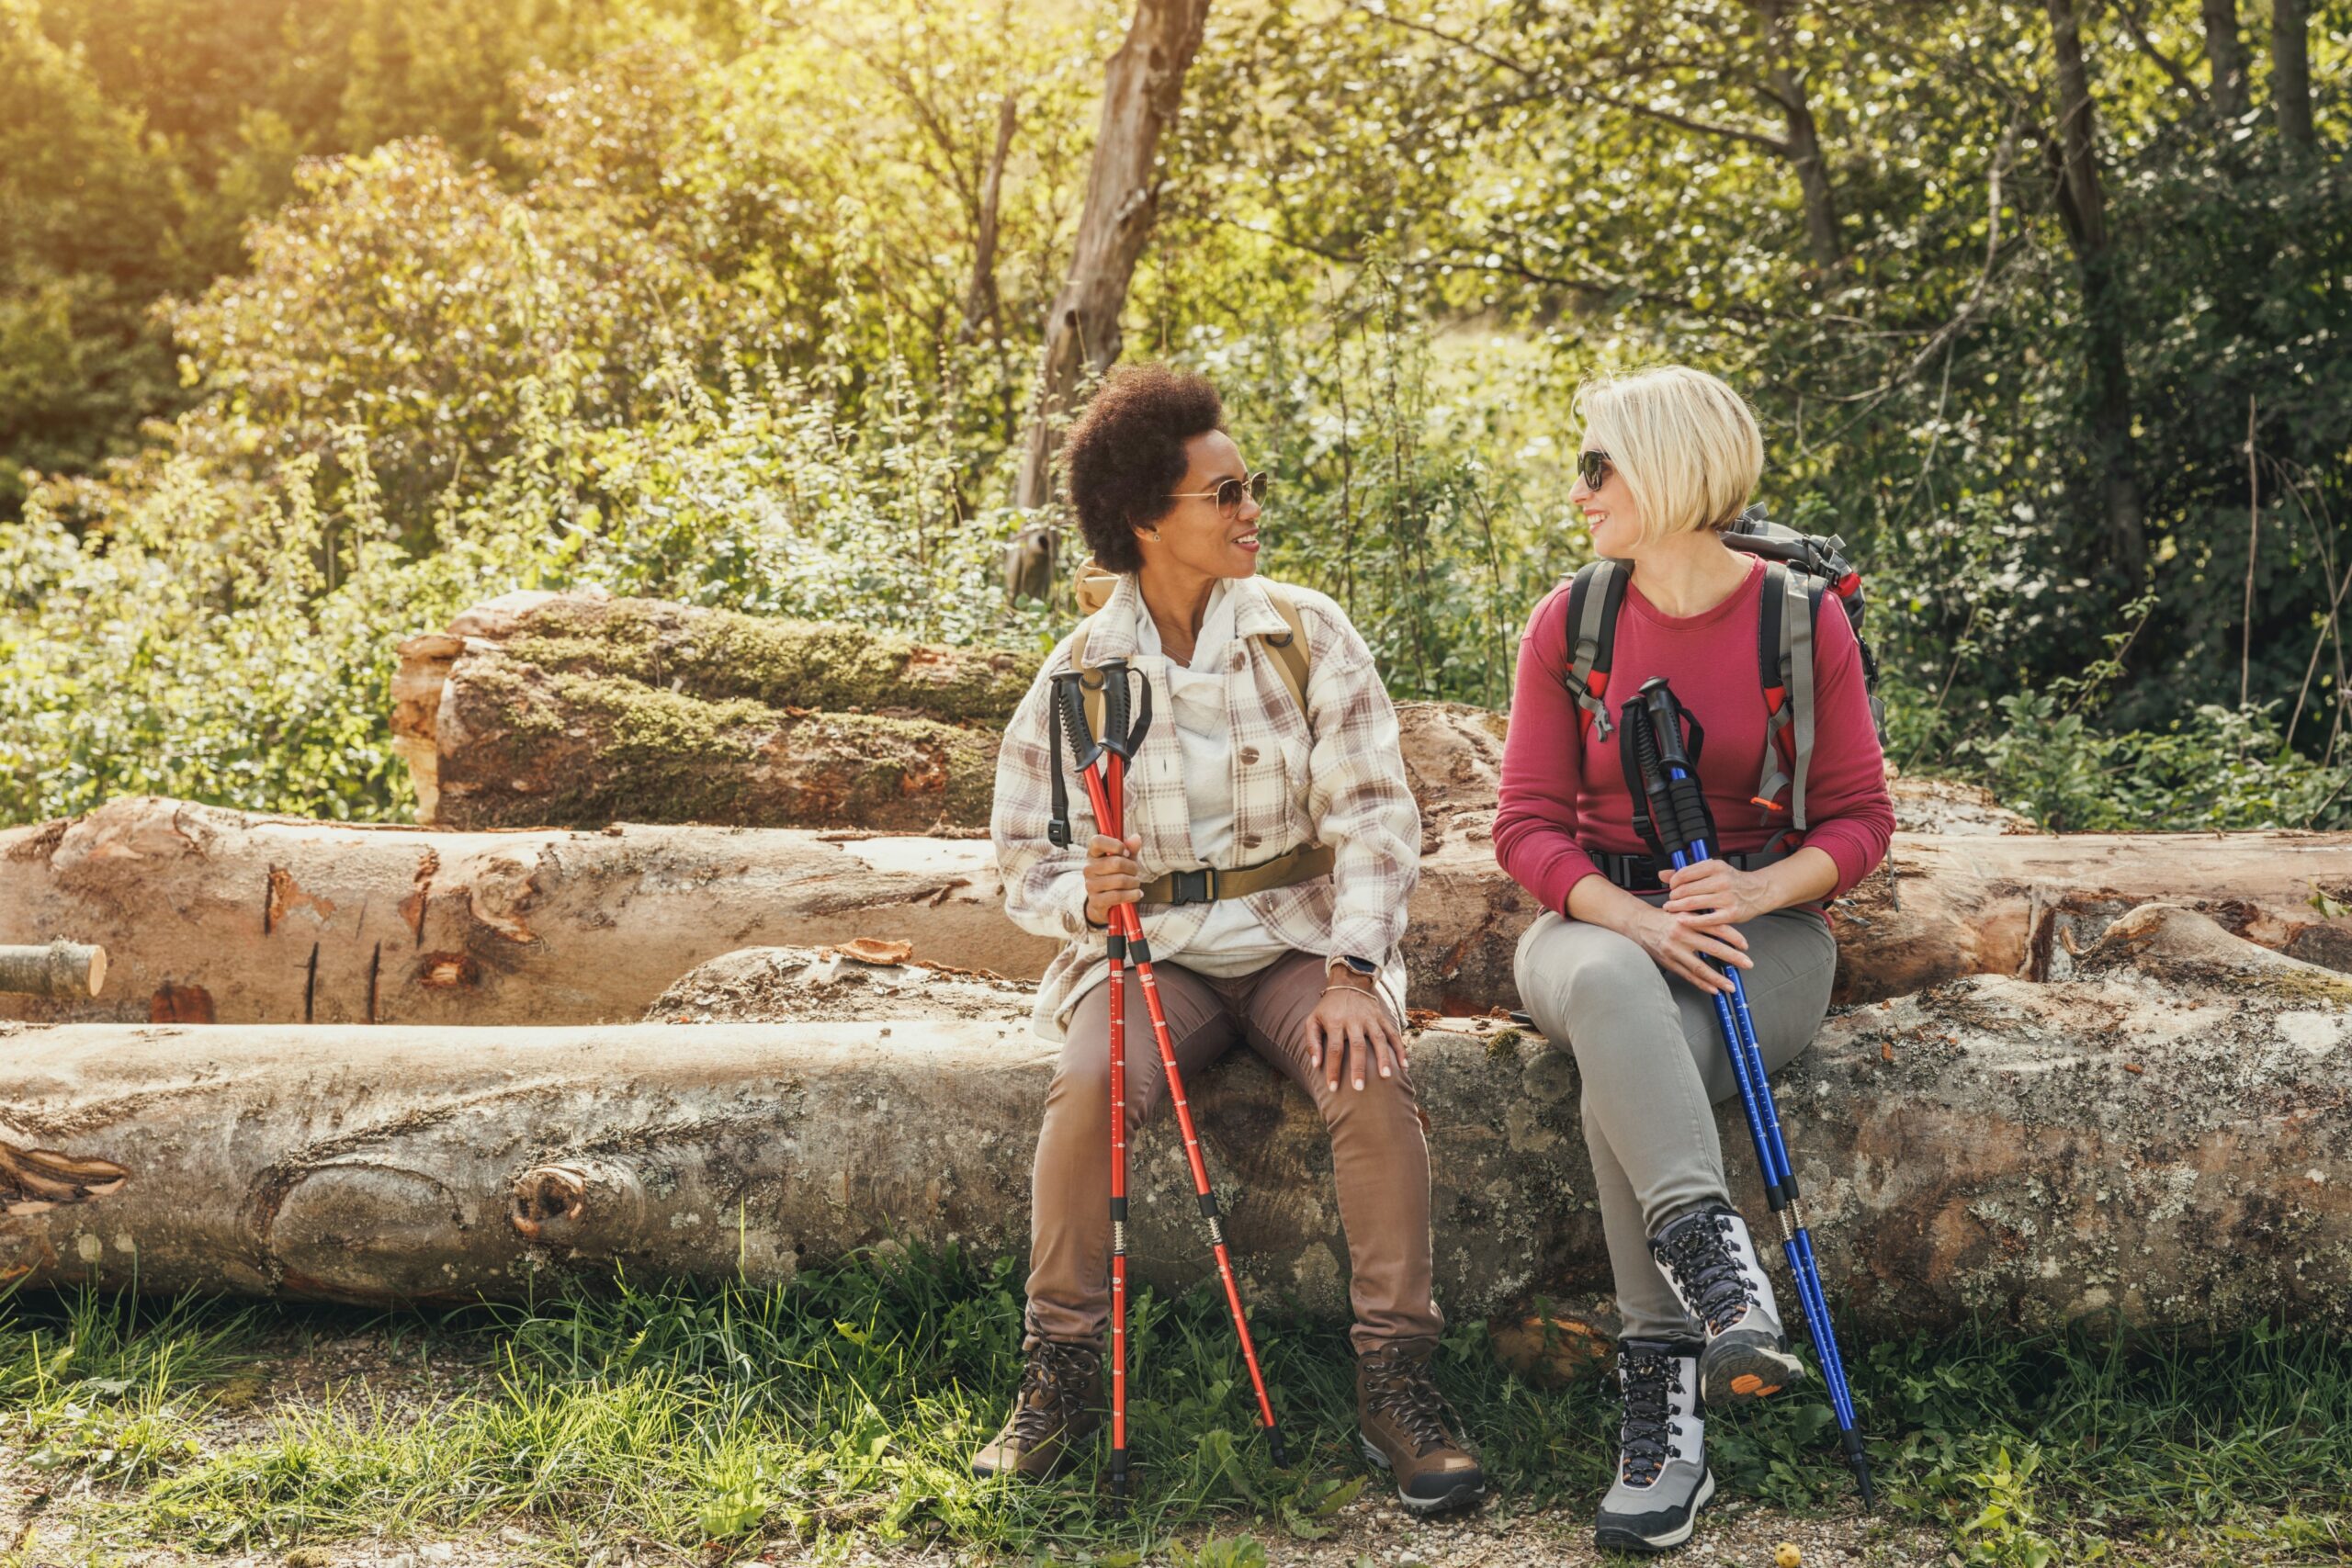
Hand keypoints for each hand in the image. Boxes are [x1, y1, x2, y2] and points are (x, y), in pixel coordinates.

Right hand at [1083, 833, 1143, 926]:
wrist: (1104, 902)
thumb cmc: (1116, 875)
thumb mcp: (1124, 860)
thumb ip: (1130, 848)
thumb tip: (1136, 838)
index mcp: (1093, 854)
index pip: (1098, 841)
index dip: (1115, 845)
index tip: (1126, 852)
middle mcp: (1088, 868)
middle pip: (1117, 863)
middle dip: (1133, 868)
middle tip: (1135, 872)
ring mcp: (1090, 885)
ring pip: (1120, 880)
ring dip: (1134, 882)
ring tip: (1135, 884)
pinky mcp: (1096, 901)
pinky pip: (1118, 896)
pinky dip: (1133, 895)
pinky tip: (1137, 894)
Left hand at [1307, 975, 1405, 1092]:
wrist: (1348, 984)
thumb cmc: (1327, 1009)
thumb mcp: (1313, 1021)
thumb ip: (1312, 1042)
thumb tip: (1315, 1065)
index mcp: (1335, 1022)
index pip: (1334, 1049)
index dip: (1333, 1069)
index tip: (1333, 1088)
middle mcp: (1354, 1020)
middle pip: (1357, 1046)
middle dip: (1358, 1068)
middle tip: (1359, 1088)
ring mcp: (1370, 1018)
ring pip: (1379, 1039)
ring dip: (1383, 1058)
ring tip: (1386, 1077)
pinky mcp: (1382, 1017)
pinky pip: (1393, 1034)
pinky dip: (1400, 1050)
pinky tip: (1404, 1066)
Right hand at [1629, 902, 1752, 994]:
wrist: (1639, 924)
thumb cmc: (1664, 918)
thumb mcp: (1684, 911)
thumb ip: (1702, 918)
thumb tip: (1726, 929)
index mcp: (1689, 919)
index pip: (1716, 928)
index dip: (1733, 937)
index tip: (1745, 945)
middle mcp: (1682, 935)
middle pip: (1712, 948)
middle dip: (1733, 957)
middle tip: (1747, 964)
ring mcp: (1674, 951)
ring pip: (1700, 967)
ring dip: (1718, 978)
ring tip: (1731, 985)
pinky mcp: (1668, 962)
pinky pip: (1688, 975)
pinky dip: (1702, 984)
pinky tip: (1713, 989)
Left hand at [1661, 858, 1775, 928]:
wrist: (1758, 892)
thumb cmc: (1733, 881)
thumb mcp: (1713, 871)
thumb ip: (1688, 872)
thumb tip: (1662, 874)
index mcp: (1716, 866)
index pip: (1685, 873)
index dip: (1673, 881)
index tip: (1672, 886)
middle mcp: (1721, 880)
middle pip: (1686, 889)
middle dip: (1674, 896)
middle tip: (1670, 900)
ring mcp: (1726, 898)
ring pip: (1693, 903)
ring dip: (1677, 907)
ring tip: (1671, 908)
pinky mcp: (1730, 914)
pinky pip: (1705, 919)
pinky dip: (1690, 920)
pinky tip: (1681, 920)